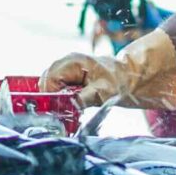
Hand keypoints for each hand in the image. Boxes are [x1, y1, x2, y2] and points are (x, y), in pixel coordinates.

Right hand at [42, 29, 175, 111]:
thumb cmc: (118, 81)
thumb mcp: (103, 92)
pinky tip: (69, 105)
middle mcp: (66, 63)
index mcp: (72, 62)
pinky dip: (60, 98)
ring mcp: (67, 69)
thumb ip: (83, 98)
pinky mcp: (69, 77)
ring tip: (67, 109)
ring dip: (55, 99)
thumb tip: (67, 106)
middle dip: (51, 98)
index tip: (58, 109)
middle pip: (45, 82)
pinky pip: (56, 87)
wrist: (130, 77)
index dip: (49, 95)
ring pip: (49, 86)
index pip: (48, 79)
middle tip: (62, 111)